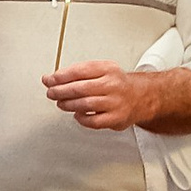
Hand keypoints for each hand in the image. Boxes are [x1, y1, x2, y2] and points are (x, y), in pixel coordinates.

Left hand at [43, 59, 190, 132]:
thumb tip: (51, 79)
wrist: (142, 96)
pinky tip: (77, 114)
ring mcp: (115, 102)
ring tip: (61, 103)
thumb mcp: (101, 70)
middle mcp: (113, 84)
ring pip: (84, 104)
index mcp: (108, 69)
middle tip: (51, 93)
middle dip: (60, 91)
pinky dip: (81, 118)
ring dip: (67, 105)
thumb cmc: (116, 84)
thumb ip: (78, 73)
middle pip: (80, 88)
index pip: (79, 71)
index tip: (48, 80)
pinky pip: (92, 121)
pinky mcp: (116, 118)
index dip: (60, 76)